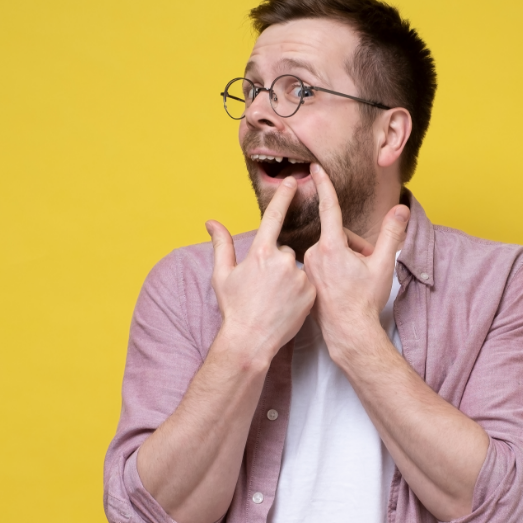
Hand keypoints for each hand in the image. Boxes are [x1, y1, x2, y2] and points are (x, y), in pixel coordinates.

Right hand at [207, 177, 315, 362]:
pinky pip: (306, 281)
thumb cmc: (234, 308)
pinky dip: (299, 289)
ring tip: (275, 298)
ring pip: (295, 266)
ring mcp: (299, 276)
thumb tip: (211, 222)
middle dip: (275, 263)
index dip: (284, 196)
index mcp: (260, 253)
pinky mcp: (311, 291)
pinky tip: (287, 304)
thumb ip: (221, 245)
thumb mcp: (222, 275)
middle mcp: (282, 260)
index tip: (293, 181)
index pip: (274, 216)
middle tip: (264, 287)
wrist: (251, 340)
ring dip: (287, 276)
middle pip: (283, 250)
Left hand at [303, 163, 408, 358]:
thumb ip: (391, 234)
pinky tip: (342, 287)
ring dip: (345, 258)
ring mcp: (308, 268)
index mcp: (331, 247)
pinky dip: (334, 268)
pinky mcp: (306, 278)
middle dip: (355, 246)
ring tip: (354, 280)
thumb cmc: (364, 301)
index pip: (329, 208)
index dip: (324, 185)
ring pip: (330, 250)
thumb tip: (401, 210)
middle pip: (337, 235)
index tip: (314, 168)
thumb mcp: (383, 265)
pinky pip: (322, 263)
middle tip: (366, 267)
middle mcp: (314, 254)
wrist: (348, 332)